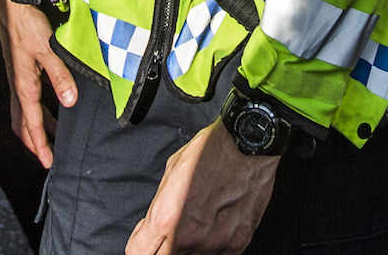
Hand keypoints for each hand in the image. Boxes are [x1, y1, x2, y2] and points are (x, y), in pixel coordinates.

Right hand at [0, 0, 76, 166]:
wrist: (10, 5)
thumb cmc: (27, 25)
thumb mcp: (47, 50)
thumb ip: (60, 75)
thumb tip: (69, 102)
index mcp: (24, 86)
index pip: (31, 125)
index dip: (40, 146)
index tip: (48, 164)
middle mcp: (18, 86)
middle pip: (22, 124)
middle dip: (34, 142)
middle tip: (49, 157)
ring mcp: (18, 78)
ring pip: (24, 112)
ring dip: (36, 127)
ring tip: (53, 137)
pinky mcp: (21, 69)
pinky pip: (28, 100)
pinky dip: (37, 111)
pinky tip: (51, 106)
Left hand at [127, 118, 280, 254]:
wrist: (248, 144)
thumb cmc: (211, 151)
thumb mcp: (171, 172)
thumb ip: (160, 206)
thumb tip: (153, 227)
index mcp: (165, 217)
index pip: (138, 252)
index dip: (141, 245)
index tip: (147, 239)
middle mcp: (188, 236)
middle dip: (164, 247)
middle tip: (172, 232)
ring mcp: (214, 243)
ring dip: (190, 248)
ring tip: (199, 224)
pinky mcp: (237, 244)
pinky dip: (213, 248)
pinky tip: (215, 229)